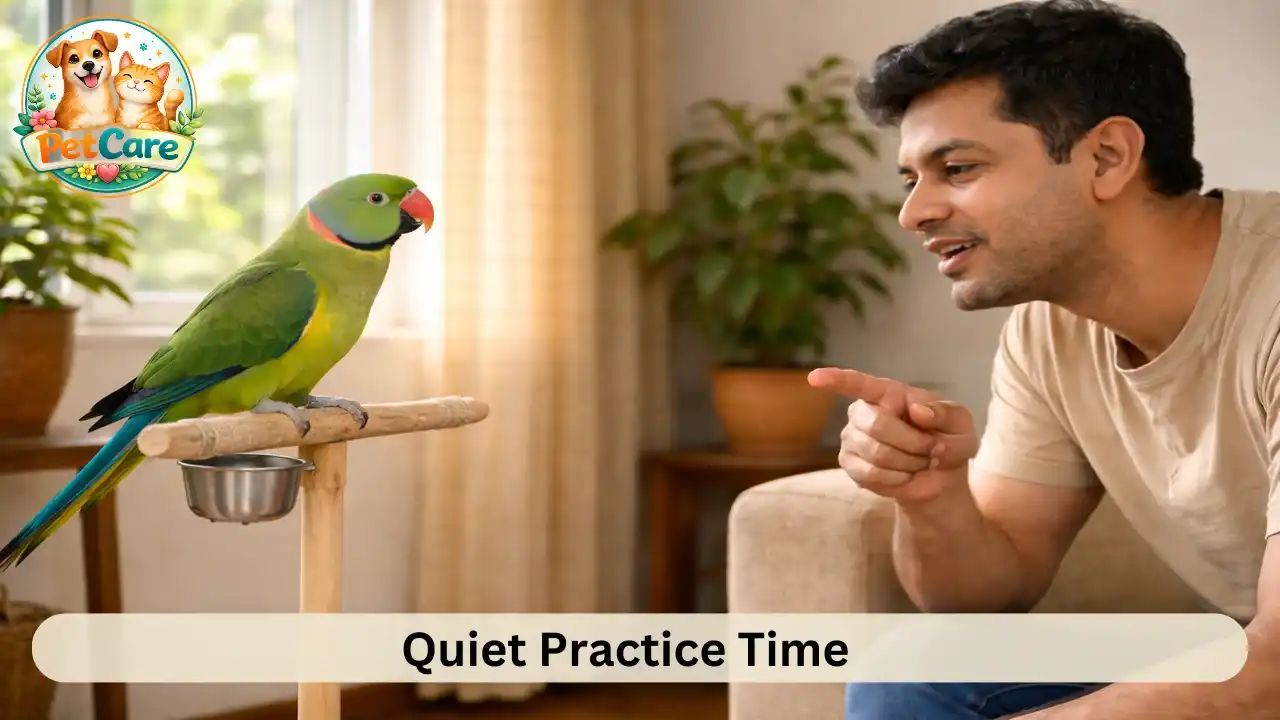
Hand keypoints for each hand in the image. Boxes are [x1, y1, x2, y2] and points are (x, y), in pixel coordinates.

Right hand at [808, 367, 978, 504]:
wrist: (938, 476)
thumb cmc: (948, 440)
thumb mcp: (961, 425)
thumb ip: (946, 414)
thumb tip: (918, 410)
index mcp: (888, 394)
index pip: (859, 384)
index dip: (837, 379)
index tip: (814, 378)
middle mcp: (862, 412)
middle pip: (877, 425)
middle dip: (913, 443)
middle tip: (931, 450)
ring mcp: (852, 438)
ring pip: (877, 454)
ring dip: (909, 463)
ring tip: (920, 463)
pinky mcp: (849, 464)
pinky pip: (871, 474)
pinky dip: (897, 478)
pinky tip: (904, 474)